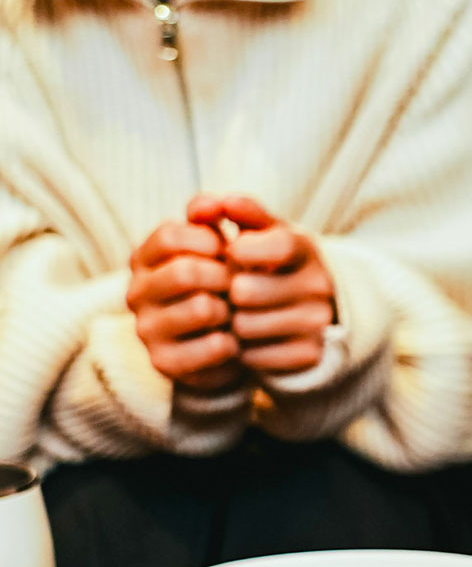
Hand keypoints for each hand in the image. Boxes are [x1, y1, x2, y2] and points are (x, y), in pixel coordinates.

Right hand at [126, 216, 238, 390]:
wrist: (235, 339)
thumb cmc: (230, 280)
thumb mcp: (230, 243)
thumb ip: (220, 215)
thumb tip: (210, 203)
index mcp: (145, 258)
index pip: (169, 235)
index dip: (209, 240)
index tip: (227, 250)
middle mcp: (136, 292)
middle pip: (185, 272)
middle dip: (225, 276)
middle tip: (239, 284)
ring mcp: (147, 329)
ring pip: (203, 309)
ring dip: (232, 309)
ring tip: (237, 312)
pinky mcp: (166, 363)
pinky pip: (215, 346)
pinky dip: (236, 341)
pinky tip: (236, 341)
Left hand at [200, 195, 336, 375]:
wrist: (311, 307)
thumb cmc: (272, 263)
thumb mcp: (262, 232)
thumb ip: (236, 212)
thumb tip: (209, 204)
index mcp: (306, 250)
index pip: (277, 245)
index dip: (243, 250)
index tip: (231, 253)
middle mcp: (319, 286)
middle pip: (246, 291)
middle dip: (226, 291)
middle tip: (227, 290)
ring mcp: (317, 322)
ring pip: (245, 325)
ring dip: (229, 322)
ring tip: (235, 314)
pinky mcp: (309, 355)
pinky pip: (253, 356)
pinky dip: (242, 349)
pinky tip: (247, 338)